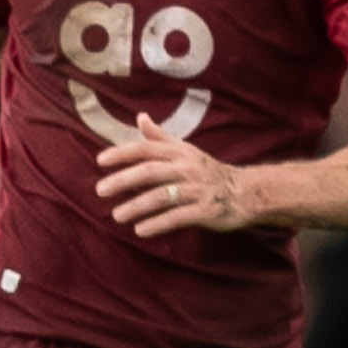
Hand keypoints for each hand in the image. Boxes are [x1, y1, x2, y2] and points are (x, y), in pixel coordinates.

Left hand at [95, 125, 252, 238]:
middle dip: (123, 180)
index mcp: (180, 153)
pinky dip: (158, 223)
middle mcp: (188, 169)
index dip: (122, 153)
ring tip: (116, 215)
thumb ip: (159, 138)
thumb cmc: (207, 171)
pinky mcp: (206, 210)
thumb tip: (140, 117)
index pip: (146, 149)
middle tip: (100, 190)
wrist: (247, 192)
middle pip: (150, 172)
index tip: (100, 161)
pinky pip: (178, 217)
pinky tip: (140, 230)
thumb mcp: (186, 151)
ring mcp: (198, 190)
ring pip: (161, 196)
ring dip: (136, 206)